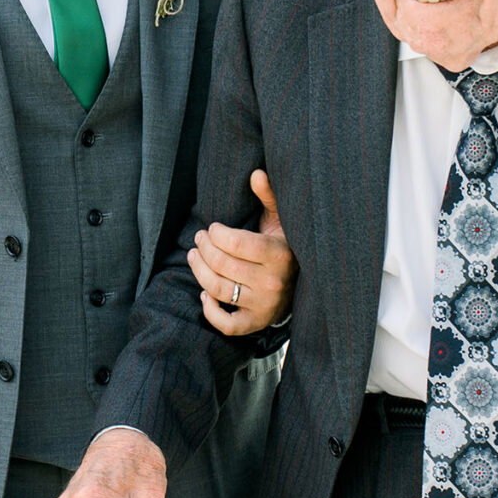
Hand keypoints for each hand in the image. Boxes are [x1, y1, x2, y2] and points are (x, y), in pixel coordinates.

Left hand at [189, 170, 293, 334]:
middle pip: (222, 266)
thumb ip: (269, 196)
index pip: (234, 243)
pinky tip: (204, 294)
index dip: (215, 234)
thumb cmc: (285, 245)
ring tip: (194, 256)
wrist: (303, 285)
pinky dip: (210, 311)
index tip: (212, 228)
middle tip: (198, 239)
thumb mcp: (281, 220)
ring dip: (198, 272)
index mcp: (279, 254)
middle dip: (203, 249)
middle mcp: (272, 283)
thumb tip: (256, 173)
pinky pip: (227, 324)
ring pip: (218, 290)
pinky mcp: (255, 323)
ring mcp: (263, 305)